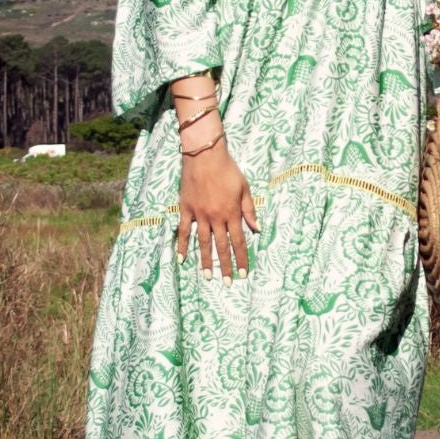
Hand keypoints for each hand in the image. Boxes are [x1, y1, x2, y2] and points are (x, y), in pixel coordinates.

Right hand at [177, 144, 259, 281]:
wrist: (205, 155)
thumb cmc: (228, 169)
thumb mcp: (244, 188)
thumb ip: (250, 210)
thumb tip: (257, 229)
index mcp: (232, 213)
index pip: (239, 241)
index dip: (241, 258)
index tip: (243, 273)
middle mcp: (216, 218)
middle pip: (222, 246)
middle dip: (225, 266)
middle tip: (227, 283)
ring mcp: (199, 215)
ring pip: (203, 243)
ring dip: (206, 261)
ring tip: (208, 277)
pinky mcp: (186, 209)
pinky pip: (184, 231)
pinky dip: (182, 245)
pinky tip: (182, 259)